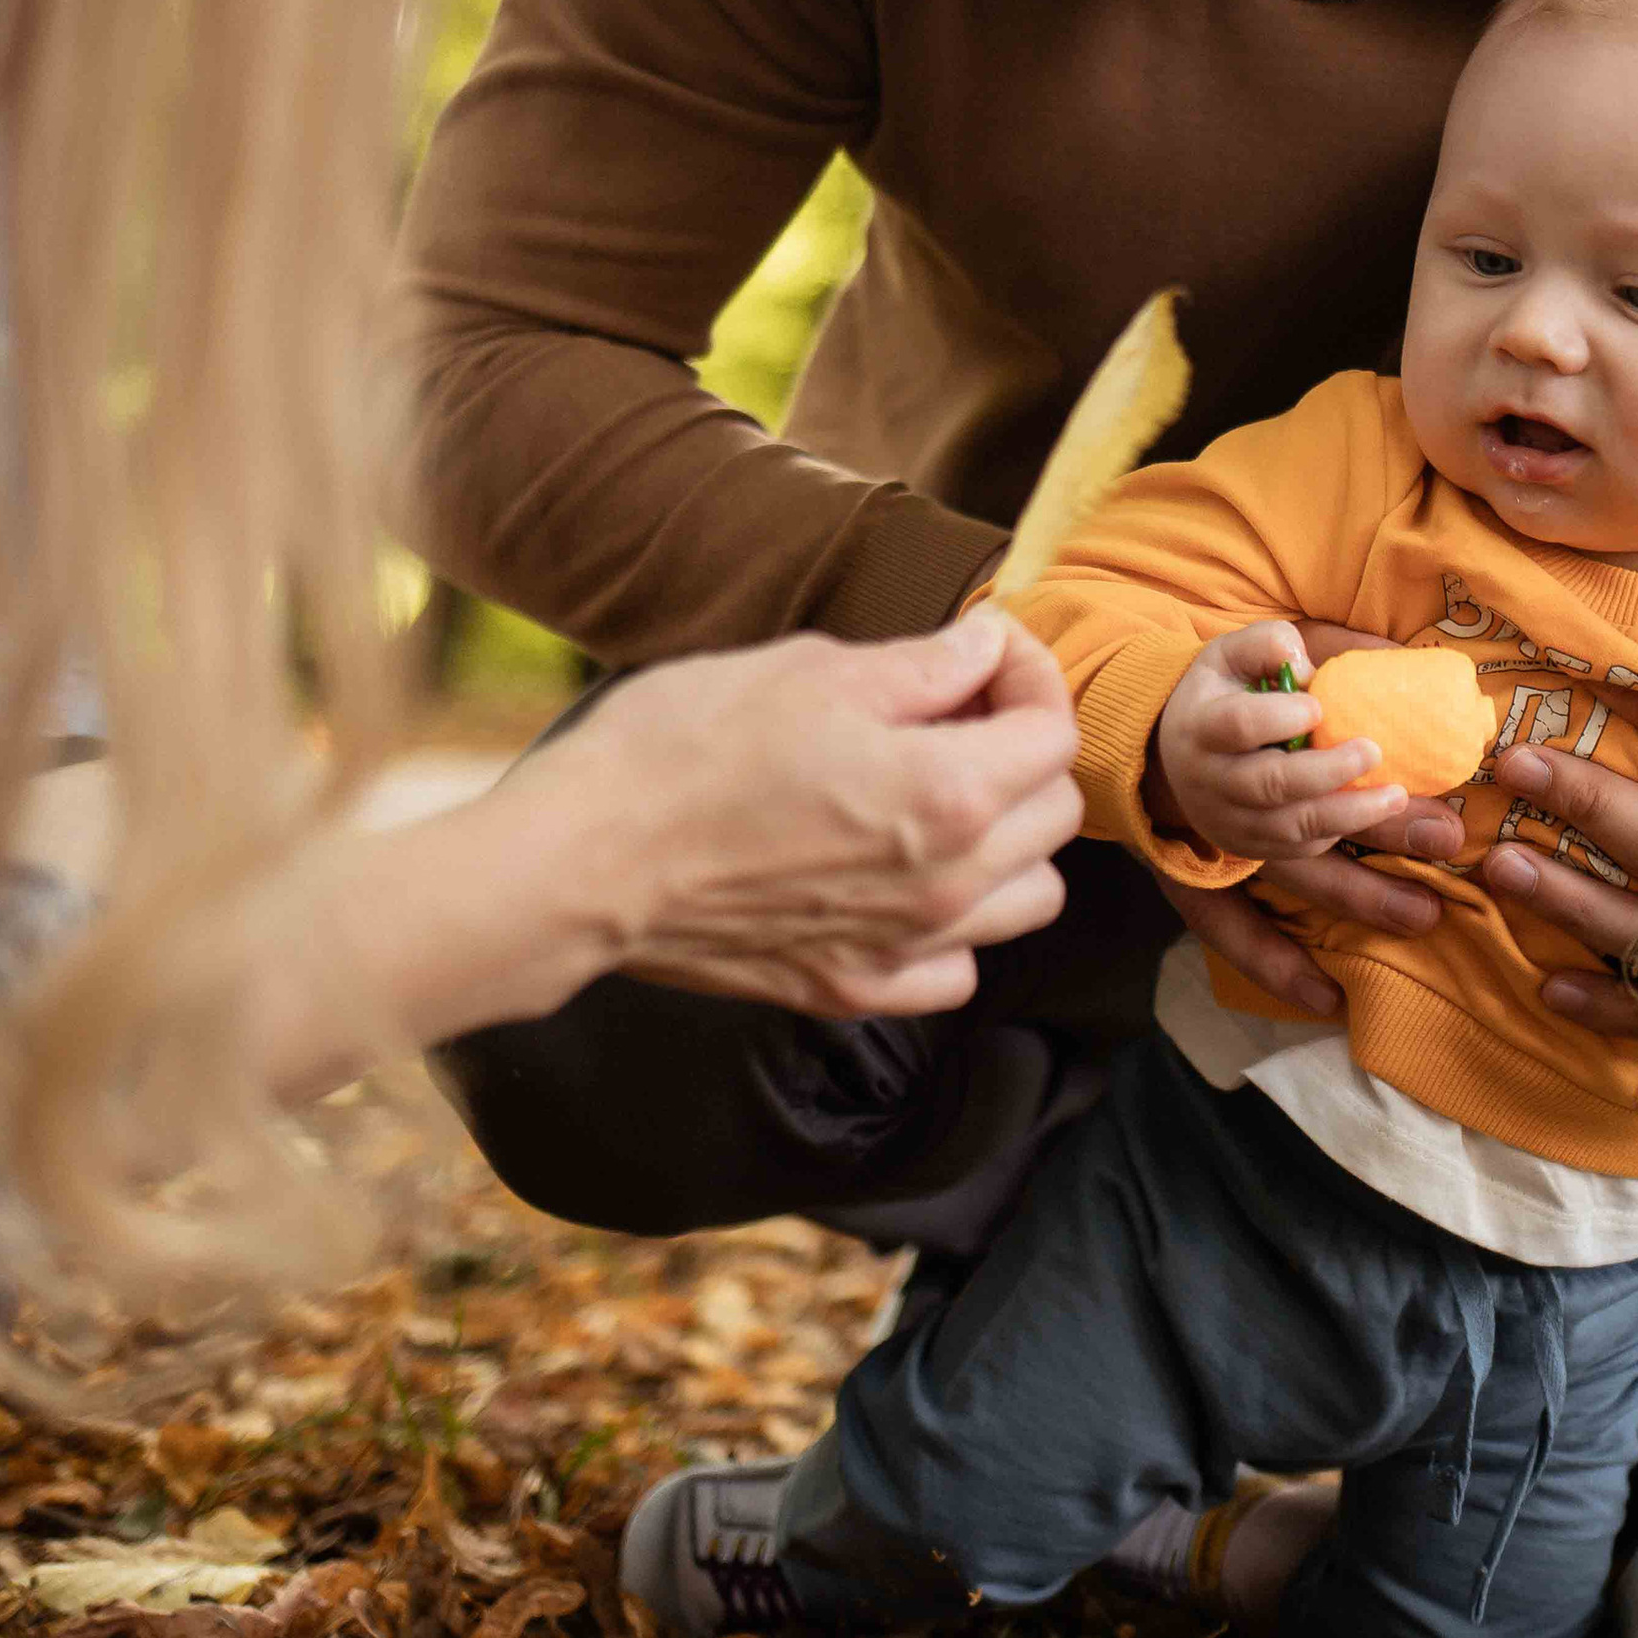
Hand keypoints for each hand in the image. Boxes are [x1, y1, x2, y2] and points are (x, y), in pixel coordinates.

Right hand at [534, 611, 1082, 1019]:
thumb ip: (921, 667)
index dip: (1027, 675)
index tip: (983, 654)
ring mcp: (906, 947)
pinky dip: (955, 927)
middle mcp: (951, 883)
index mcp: (951, 791)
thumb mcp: (808, 672)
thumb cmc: (681, 751)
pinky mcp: (856, 989)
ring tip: (941, 796)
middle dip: (1023, 750)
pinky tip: (903, 879)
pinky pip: (959, 968)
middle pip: (1055, 813)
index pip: (1054, 731)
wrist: (582, 863)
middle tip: (955, 710)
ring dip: (1008, 842)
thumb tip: (985, 648)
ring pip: (1028, 898)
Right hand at [1152, 621, 1415, 865]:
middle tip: (1373, 751)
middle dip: (1326, 771)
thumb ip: (1266, 645)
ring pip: (1289, 827)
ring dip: (1347, 814)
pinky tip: (1368, 811)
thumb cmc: (1220, 696)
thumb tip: (1306, 667)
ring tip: (1396, 796)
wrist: (1175, 757)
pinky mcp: (1249, 847)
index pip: (1237, 725)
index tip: (1319, 707)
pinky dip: (1336, 833)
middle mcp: (1209, 780)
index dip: (1280, 717)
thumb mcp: (1230, 656)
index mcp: (1202, 726)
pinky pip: (1298, 849)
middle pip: (1269, 784)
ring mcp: (1228, 820)